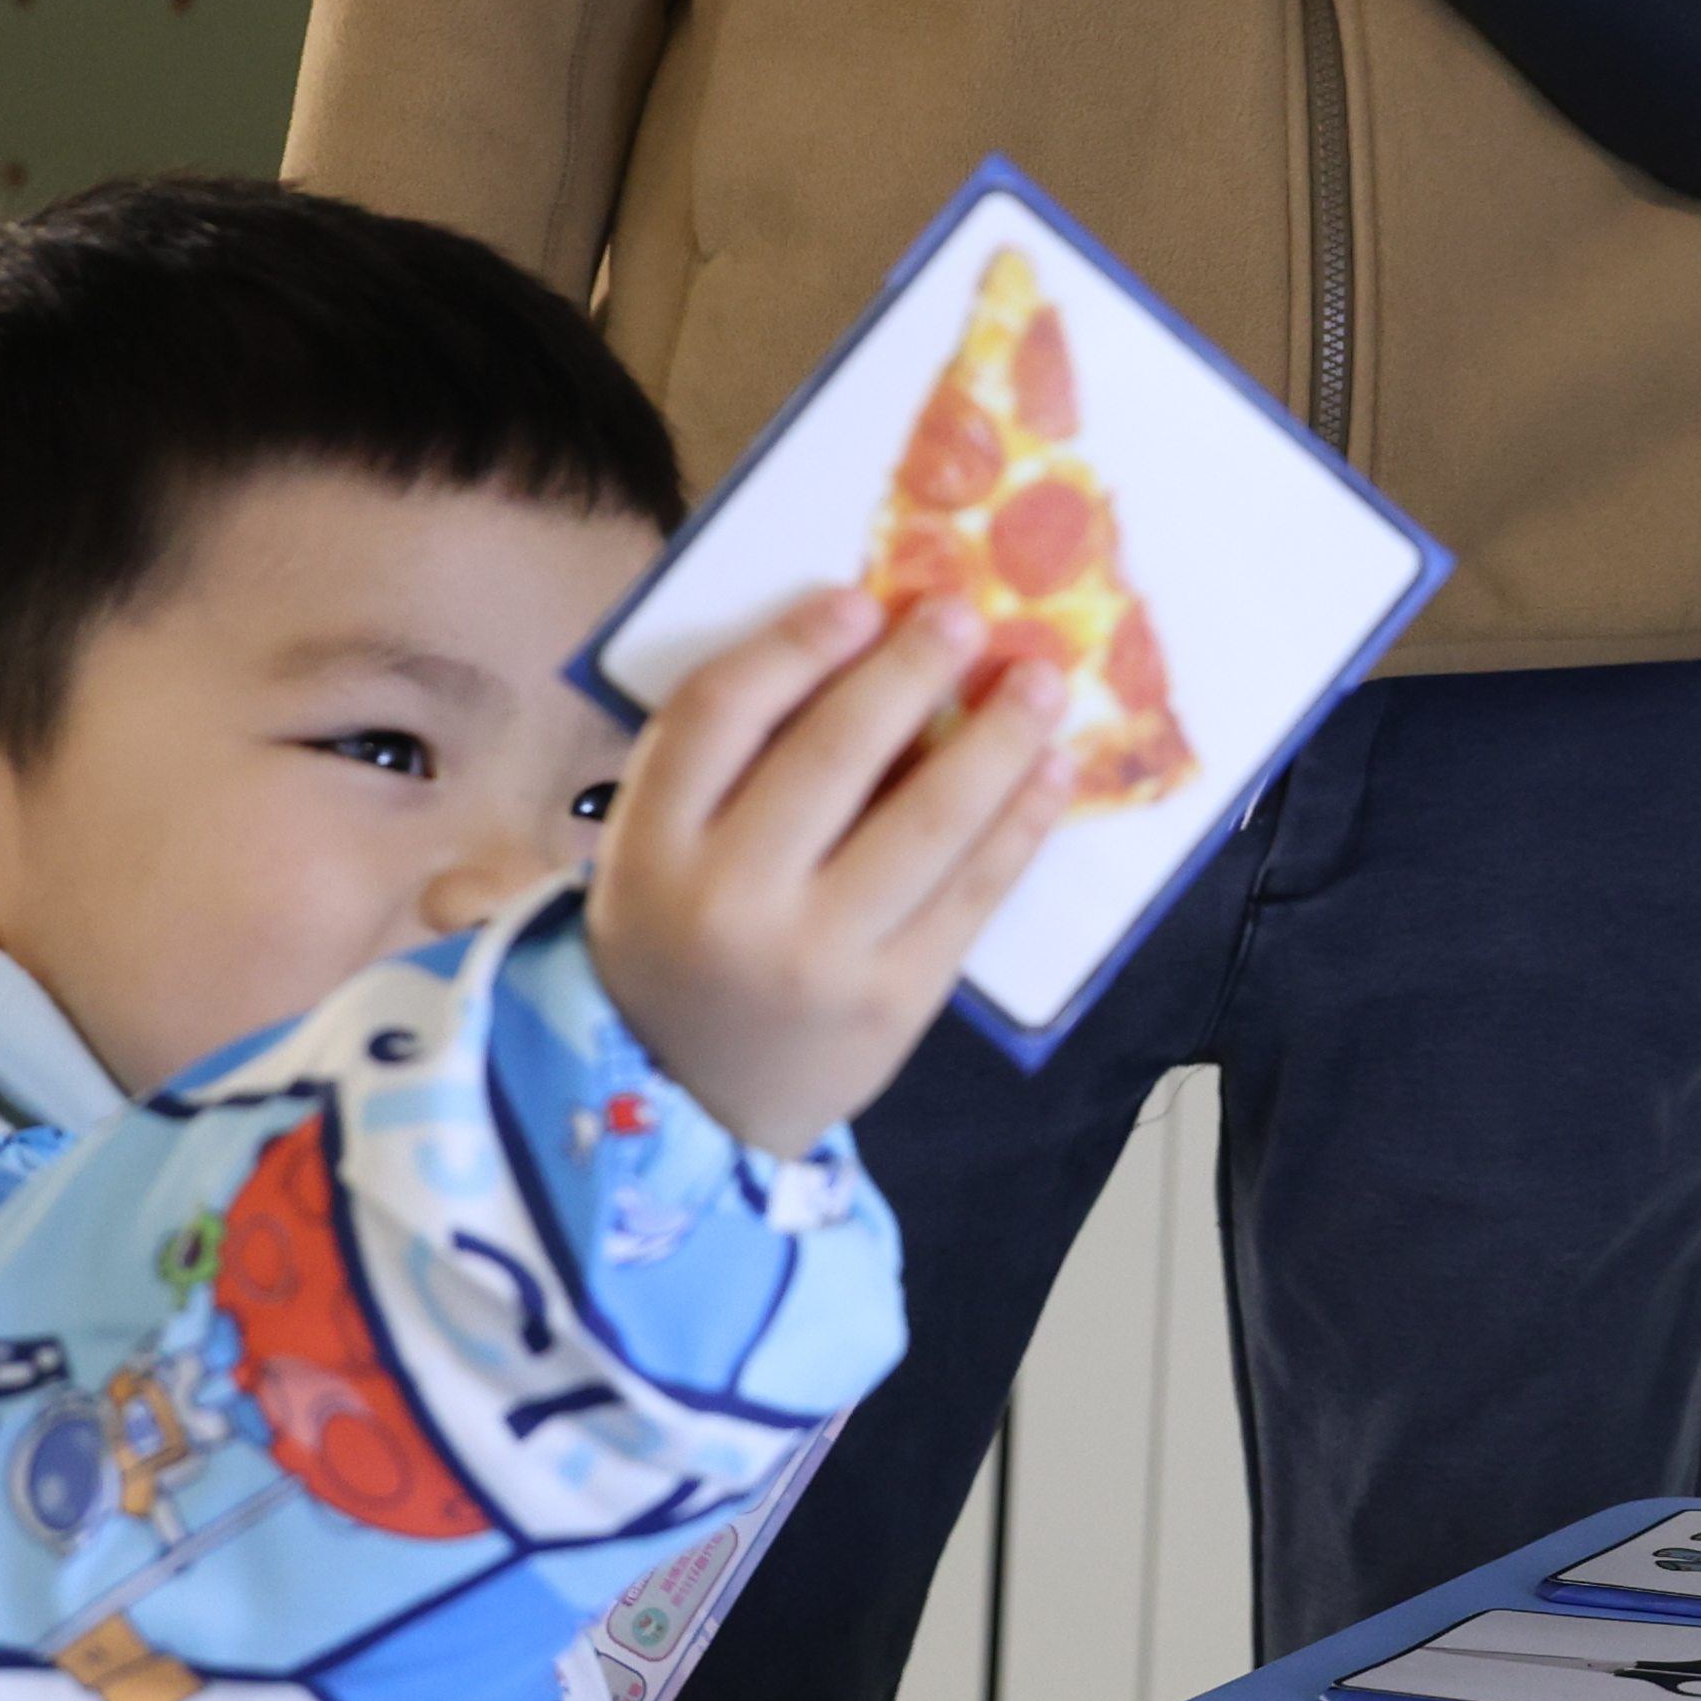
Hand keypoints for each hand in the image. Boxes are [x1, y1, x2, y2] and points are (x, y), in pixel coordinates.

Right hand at [586, 589, 1068, 1163]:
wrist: (688, 1100)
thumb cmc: (680, 940)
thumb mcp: (654, 852)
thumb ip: (722, 764)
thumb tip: (856, 648)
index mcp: (650, 848)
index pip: (715, 716)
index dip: (791, 647)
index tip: (857, 600)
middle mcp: (729, 902)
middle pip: (829, 757)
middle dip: (908, 672)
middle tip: (964, 615)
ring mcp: (818, 957)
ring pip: (924, 822)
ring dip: (995, 738)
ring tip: (1039, 680)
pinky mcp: (895, 1001)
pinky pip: (972, 892)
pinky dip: (1019, 823)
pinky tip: (1050, 768)